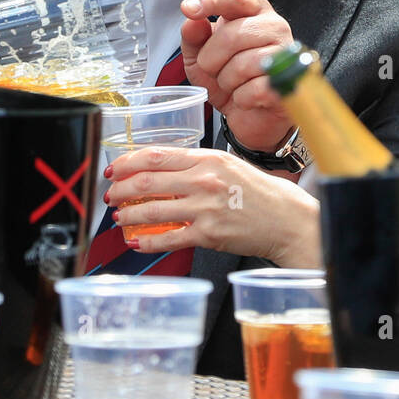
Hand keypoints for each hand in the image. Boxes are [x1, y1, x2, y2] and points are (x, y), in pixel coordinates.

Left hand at [105, 146, 320, 267]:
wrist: (286, 219)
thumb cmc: (260, 192)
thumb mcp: (229, 165)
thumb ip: (197, 165)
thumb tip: (162, 168)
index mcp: (208, 159)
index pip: (157, 156)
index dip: (128, 162)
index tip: (114, 169)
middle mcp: (204, 180)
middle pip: (148, 181)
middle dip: (121, 189)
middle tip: (111, 195)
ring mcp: (205, 208)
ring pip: (153, 210)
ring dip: (129, 215)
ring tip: (119, 218)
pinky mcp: (208, 234)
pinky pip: (169, 238)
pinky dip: (147, 241)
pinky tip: (137, 242)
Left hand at [178, 0, 295, 152]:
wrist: (251, 115)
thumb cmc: (229, 79)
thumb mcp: (200, 57)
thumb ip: (193, 37)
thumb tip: (191, 22)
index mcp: (251, 11)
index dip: (210, 1)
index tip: (188, 9)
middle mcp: (273, 26)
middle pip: (232, 34)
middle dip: (212, 59)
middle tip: (215, 70)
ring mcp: (285, 53)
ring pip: (243, 64)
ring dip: (227, 81)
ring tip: (234, 84)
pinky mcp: (289, 82)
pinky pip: (254, 90)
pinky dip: (241, 98)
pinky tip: (246, 98)